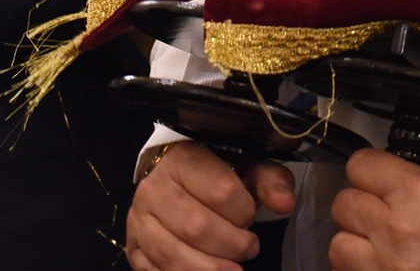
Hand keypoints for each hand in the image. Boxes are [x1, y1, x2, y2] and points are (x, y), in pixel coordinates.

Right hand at [124, 142, 295, 270]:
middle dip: (232, 245)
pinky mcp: (132, 247)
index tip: (250, 216)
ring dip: (211, 269)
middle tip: (249, 247)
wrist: (171, 178)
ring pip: (173, 255)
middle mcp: (153, 189)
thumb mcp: (246, 166)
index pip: (221, 191)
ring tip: (233, 269)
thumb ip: (269, 181)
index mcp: (183, 160)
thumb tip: (286, 204)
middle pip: (197, 228)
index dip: (244, 211)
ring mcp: (138, 220)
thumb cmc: (215, 173)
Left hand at [329, 149, 419, 270]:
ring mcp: (385, 262)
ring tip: (376, 239)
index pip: (359, 165)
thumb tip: (393, 160)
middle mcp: (395, 227)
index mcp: (416, 191)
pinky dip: (359, 265)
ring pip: (338, 244)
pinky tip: (380, 258)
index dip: (367, 168)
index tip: (375, 174)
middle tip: (379, 208)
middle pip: (343, 204)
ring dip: (354, 239)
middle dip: (360, 202)